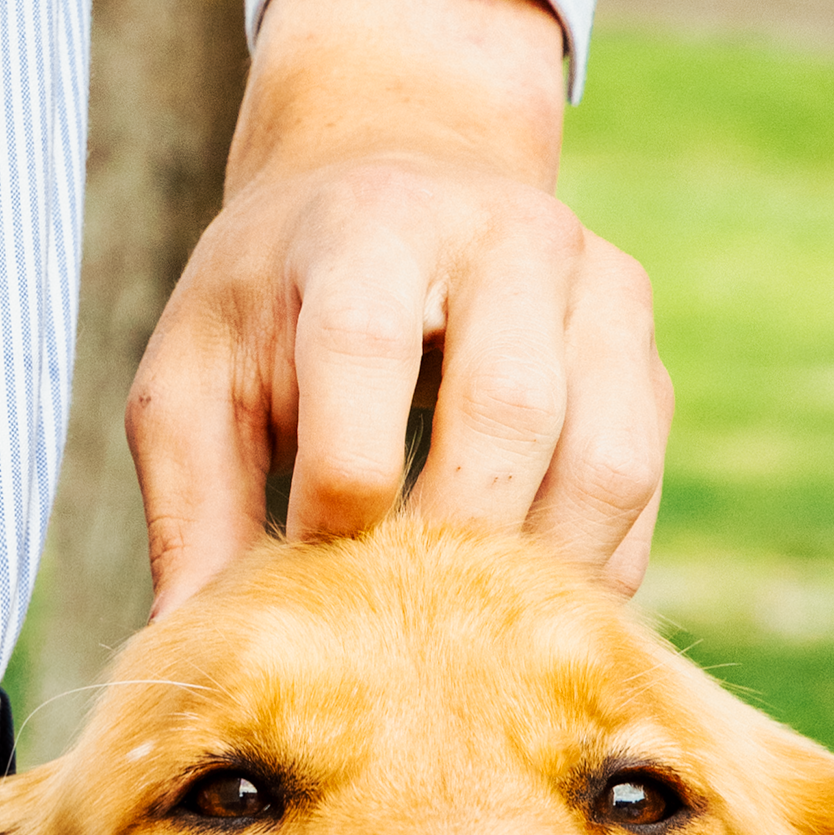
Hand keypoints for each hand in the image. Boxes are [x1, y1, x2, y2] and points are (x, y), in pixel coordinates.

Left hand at [124, 0, 669, 612]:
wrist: (396, 188)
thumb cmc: (275, 305)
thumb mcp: (193, 375)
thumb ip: (187, 502)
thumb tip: (194, 647)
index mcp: (372, 227)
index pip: (367, 350)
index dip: (336, 485)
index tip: (304, 559)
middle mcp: (507, 240)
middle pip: (508, 413)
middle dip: (444, 545)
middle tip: (387, 618)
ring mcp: (600, 294)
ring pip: (604, 464)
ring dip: (531, 576)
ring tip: (454, 628)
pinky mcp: (646, 359)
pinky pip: (639, 497)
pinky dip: (582, 575)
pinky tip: (509, 609)